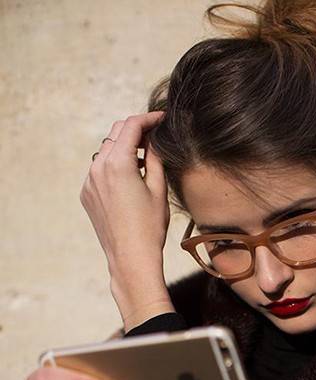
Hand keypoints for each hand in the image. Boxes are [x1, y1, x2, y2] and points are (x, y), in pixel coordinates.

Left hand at [79, 111, 173, 324]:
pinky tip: (130, 180)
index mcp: (118, 163)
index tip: (161, 118)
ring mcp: (89, 181)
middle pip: (115, 134)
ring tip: (144, 160)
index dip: (148, 118)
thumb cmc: (150, 227)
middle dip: (134, 131)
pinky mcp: (86, 194)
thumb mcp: (158, 188)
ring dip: (123, 149)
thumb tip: (155, 137)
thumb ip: (155, 157)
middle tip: (154, 136)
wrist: (131, 258)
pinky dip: (113, 167)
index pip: (131, 126)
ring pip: (106, 151)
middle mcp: (98, 167)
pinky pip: (99, 170)